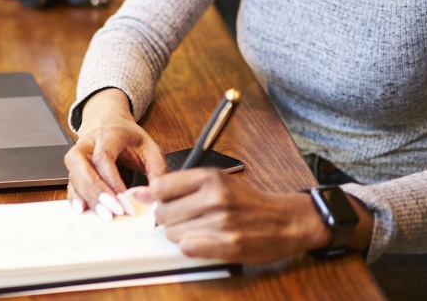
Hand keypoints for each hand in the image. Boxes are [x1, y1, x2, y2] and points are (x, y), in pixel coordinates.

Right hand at [64, 89, 167, 218]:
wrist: (111, 124)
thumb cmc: (130, 138)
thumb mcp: (150, 147)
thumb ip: (157, 170)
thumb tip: (157, 196)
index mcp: (108, 134)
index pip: (103, 156)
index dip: (112, 180)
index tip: (125, 200)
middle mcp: (87, 143)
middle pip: (80, 163)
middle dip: (95, 190)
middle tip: (111, 210)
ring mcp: (78, 155)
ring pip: (73, 175)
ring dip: (86, 196)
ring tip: (102, 214)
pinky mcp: (75, 169)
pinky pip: (71, 184)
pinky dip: (76, 198)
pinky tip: (84, 210)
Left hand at [148, 168, 327, 263]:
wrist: (286, 221)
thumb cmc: (249, 203)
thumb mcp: (217, 182)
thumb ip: (179, 186)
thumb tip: (140, 193)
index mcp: (211, 177)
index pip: (160, 187)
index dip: (160, 198)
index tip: (169, 202)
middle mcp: (215, 198)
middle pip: (163, 213)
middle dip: (169, 220)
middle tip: (187, 219)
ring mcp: (221, 222)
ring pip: (173, 233)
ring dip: (181, 235)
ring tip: (200, 230)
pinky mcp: (227, 245)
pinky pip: (188, 248)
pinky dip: (192, 247)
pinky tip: (204, 241)